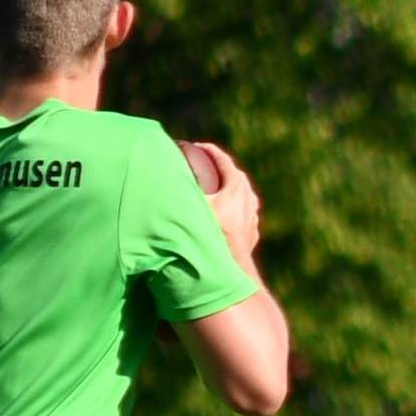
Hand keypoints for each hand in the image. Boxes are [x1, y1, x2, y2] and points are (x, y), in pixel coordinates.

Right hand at [194, 141, 260, 266]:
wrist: (231, 270)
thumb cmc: (212, 237)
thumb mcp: (196, 208)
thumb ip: (183, 191)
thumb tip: (162, 175)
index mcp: (237, 187)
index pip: (222, 160)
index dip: (207, 150)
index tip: (195, 146)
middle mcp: (248, 198)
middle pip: (234, 174)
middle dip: (218, 166)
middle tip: (202, 163)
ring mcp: (252, 215)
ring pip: (241, 194)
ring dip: (226, 187)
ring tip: (211, 186)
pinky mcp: (251, 230)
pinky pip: (242, 212)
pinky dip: (231, 206)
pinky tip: (221, 211)